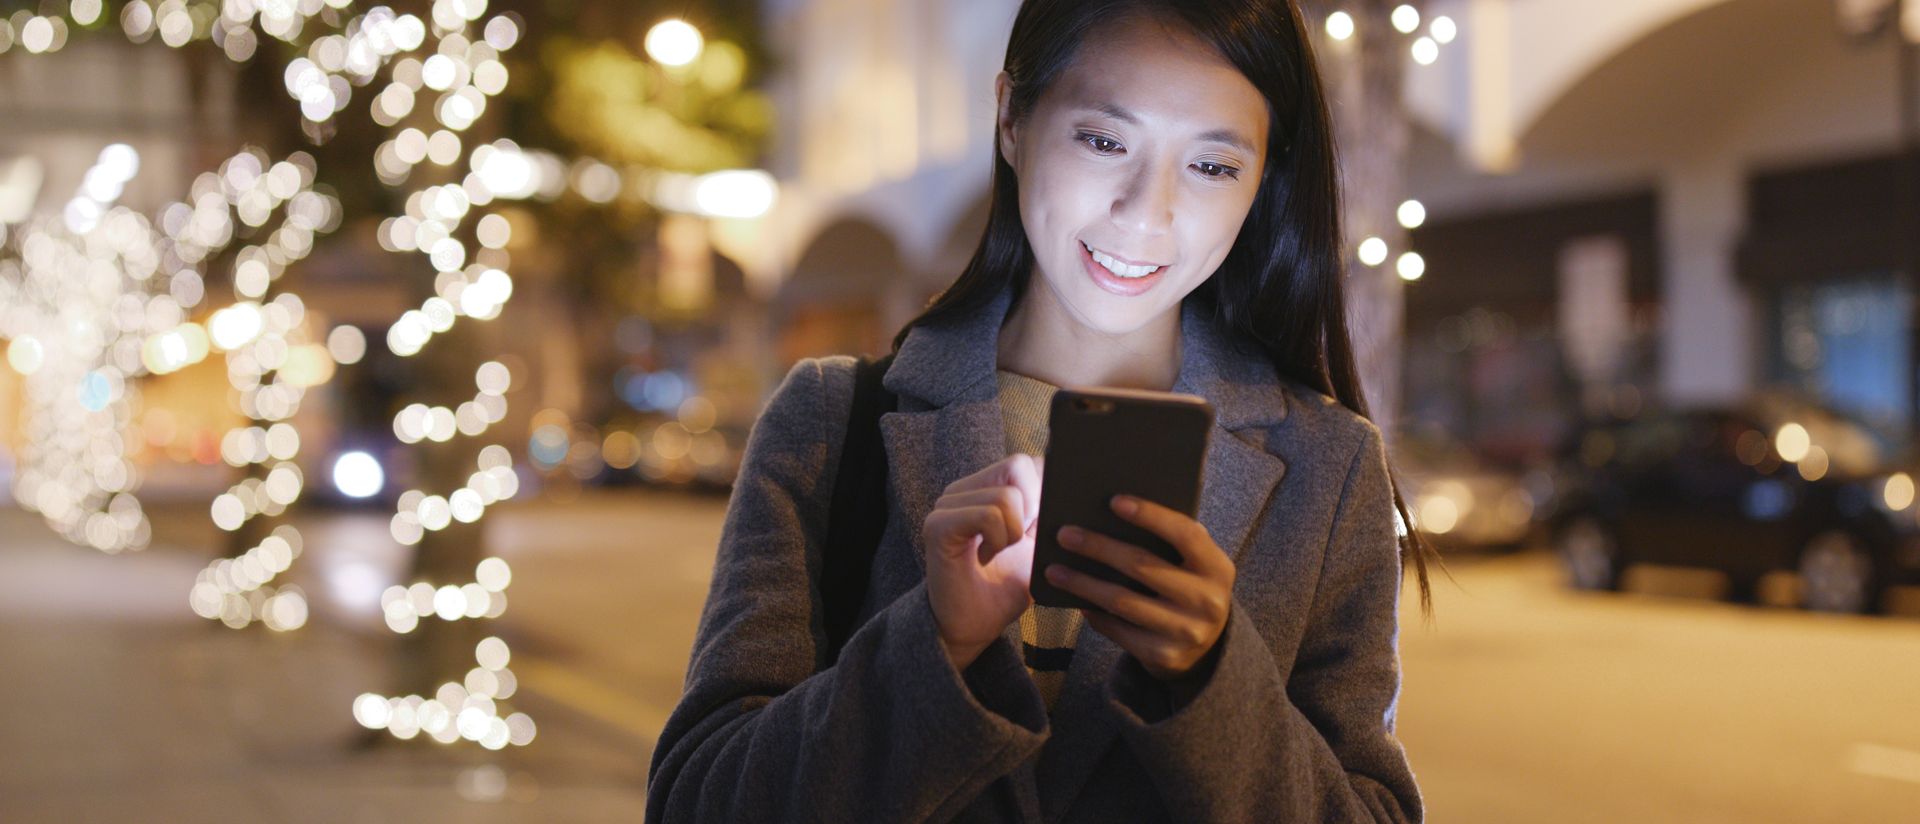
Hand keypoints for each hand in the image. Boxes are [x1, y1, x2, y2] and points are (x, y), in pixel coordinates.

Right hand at [921, 453, 1044, 670]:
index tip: (1038, 526)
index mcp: (986, 488)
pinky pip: (988, 514)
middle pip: (1019, 466)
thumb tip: (1079, 487)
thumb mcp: (1040, 546)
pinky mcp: (938, 524)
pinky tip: (986, 557)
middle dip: (1033, 509)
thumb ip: (1052, 514)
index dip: (1045, 488)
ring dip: (1013, 533)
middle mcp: (963, 489)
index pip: (1026, 460)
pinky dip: (997, 539)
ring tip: (997, 553)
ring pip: (1006, 495)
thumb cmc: (1005, 588)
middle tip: (1018, 542)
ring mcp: (947, 504)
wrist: (973, 627)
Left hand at [1043, 495, 1234, 681]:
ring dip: (1083, 583)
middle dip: (1098, 547)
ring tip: (1055, 571)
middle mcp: (1208, 601)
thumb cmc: (1189, 590)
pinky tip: (1076, 600)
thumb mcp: (1194, 567)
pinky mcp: (1163, 656)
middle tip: (1064, 535)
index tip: (1114, 500)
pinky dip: (1094, 613)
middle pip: (1143, 566)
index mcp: (1217, 568)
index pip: (1185, 533)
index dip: (1151, 515)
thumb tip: (1108, 517)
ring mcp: (1186, 632)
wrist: (1207, 650)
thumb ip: (1169, 544)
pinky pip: (1118, 630)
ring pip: (1123, 601)